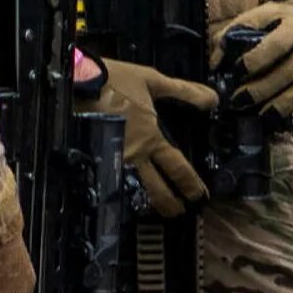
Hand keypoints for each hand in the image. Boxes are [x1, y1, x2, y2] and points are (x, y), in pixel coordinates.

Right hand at [81, 58, 218, 216]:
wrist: (78, 81)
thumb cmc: (115, 80)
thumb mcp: (153, 81)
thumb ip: (185, 92)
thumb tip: (213, 98)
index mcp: (151, 138)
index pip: (177, 168)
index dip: (191, 184)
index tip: (200, 195)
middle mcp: (134, 155)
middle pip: (156, 190)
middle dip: (172, 204)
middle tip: (182, 212)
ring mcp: (114, 160)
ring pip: (134, 190)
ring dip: (149, 203)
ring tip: (159, 210)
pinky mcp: (97, 157)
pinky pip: (113, 180)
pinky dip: (123, 192)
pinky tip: (128, 196)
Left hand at [219, 0, 292, 118]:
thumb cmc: (273, 22)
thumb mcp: (253, 18)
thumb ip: (231, 36)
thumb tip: (215, 64)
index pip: (277, 45)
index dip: (257, 59)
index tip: (237, 70)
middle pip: (289, 72)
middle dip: (262, 89)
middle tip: (238, 100)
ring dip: (283, 106)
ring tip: (262, 118)